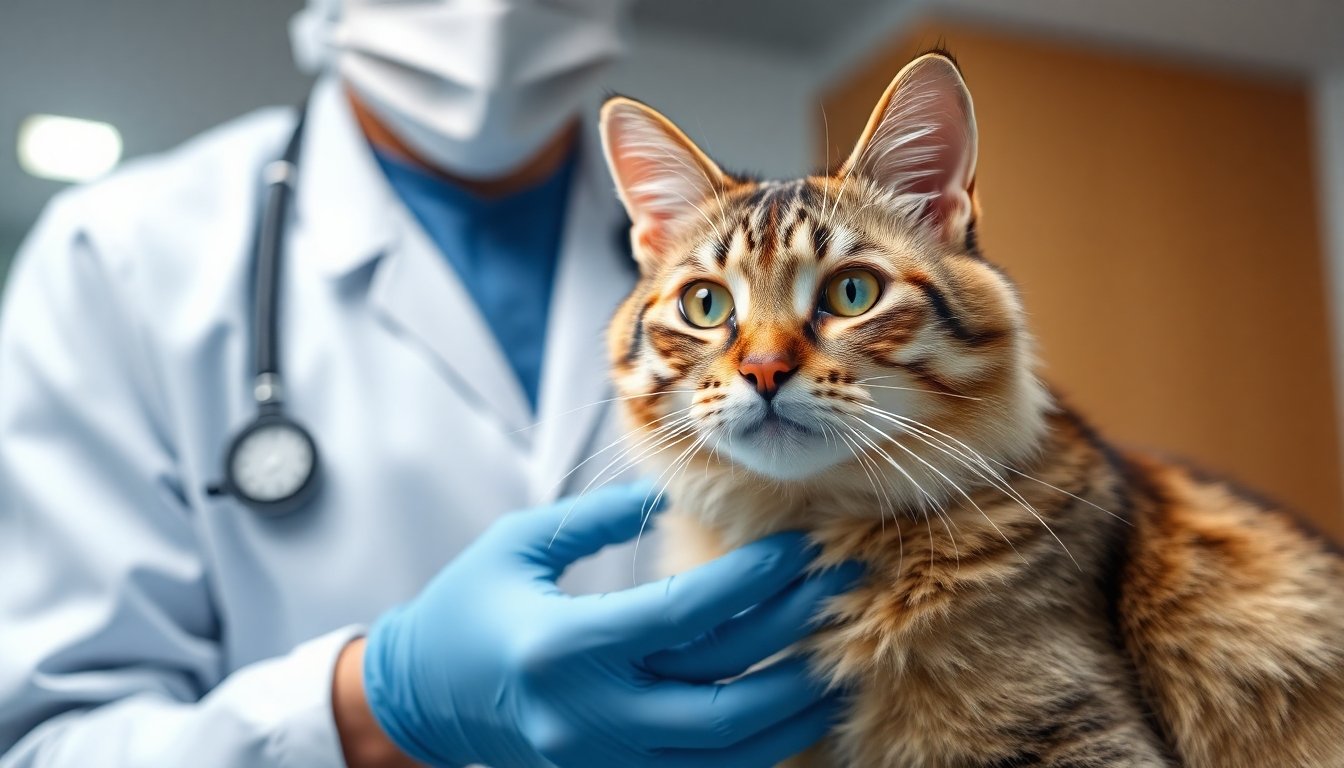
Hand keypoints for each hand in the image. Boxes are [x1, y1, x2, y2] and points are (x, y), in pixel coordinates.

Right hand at [359, 482, 861, 767]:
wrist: (420, 702)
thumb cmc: (466, 608)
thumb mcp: (518, 545)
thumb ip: (598, 519)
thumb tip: (673, 493)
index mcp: (561, 646)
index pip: (682, 615)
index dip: (751, 581)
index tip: (799, 546)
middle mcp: (589, 714)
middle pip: (723, 690)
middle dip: (796, 638)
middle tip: (846, 589)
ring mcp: (603, 758)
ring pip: (727, 750)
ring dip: (795, 707)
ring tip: (842, 662)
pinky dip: (759, 749)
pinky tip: (796, 713)